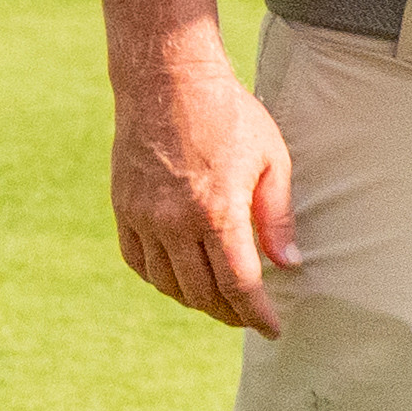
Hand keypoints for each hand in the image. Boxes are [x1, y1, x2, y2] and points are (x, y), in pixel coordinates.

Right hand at [110, 52, 296, 333]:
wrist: (166, 81)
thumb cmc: (229, 116)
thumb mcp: (271, 160)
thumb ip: (277, 217)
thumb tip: (288, 265)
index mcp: (217, 212)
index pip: (239, 285)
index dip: (257, 314)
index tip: (272, 329)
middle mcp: (174, 223)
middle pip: (201, 293)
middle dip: (229, 313)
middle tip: (250, 318)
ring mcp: (143, 217)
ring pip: (167, 283)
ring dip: (195, 301)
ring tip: (220, 303)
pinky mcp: (123, 208)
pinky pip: (137, 261)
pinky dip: (160, 280)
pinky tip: (180, 280)